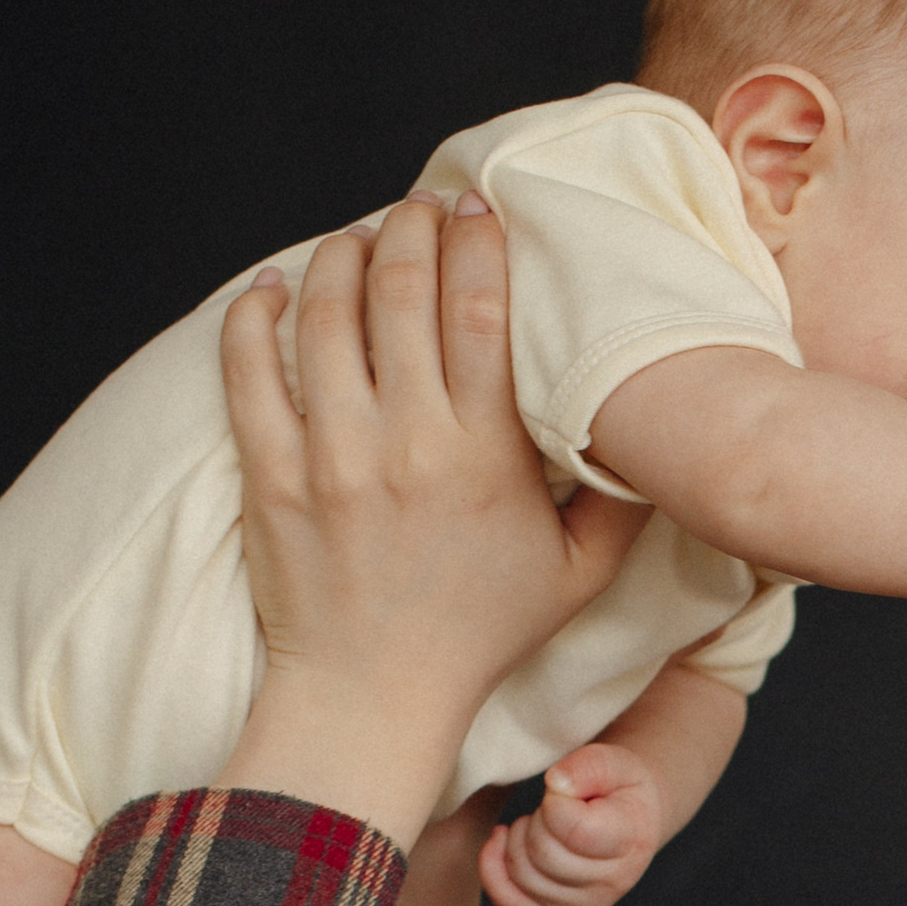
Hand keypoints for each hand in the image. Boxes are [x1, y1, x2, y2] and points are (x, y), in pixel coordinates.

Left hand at [215, 194, 648, 849]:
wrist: (373, 699)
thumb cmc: (483, 634)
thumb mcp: (580, 574)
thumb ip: (625, 500)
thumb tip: (655, 432)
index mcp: (485, 457)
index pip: (482, 311)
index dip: (478, 243)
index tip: (478, 208)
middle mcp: (407, 444)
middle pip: (402, 292)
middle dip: (410, 229)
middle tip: (419, 206)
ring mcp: (329, 457)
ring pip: (325, 316)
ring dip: (340, 255)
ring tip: (358, 235)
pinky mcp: (269, 475)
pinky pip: (250, 371)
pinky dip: (257, 316)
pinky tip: (273, 287)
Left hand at [479, 740, 666, 905]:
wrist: (633, 820)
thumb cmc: (621, 788)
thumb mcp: (616, 762)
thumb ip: (588, 767)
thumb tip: (555, 783)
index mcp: (631, 842)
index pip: (574, 831)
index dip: (555, 802)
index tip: (564, 788)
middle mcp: (612, 883)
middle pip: (544, 853)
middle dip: (538, 819)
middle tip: (554, 804)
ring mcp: (585, 905)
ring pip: (523, 875)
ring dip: (519, 839)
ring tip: (541, 821)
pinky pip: (510, 902)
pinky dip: (493, 871)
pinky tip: (500, 841)